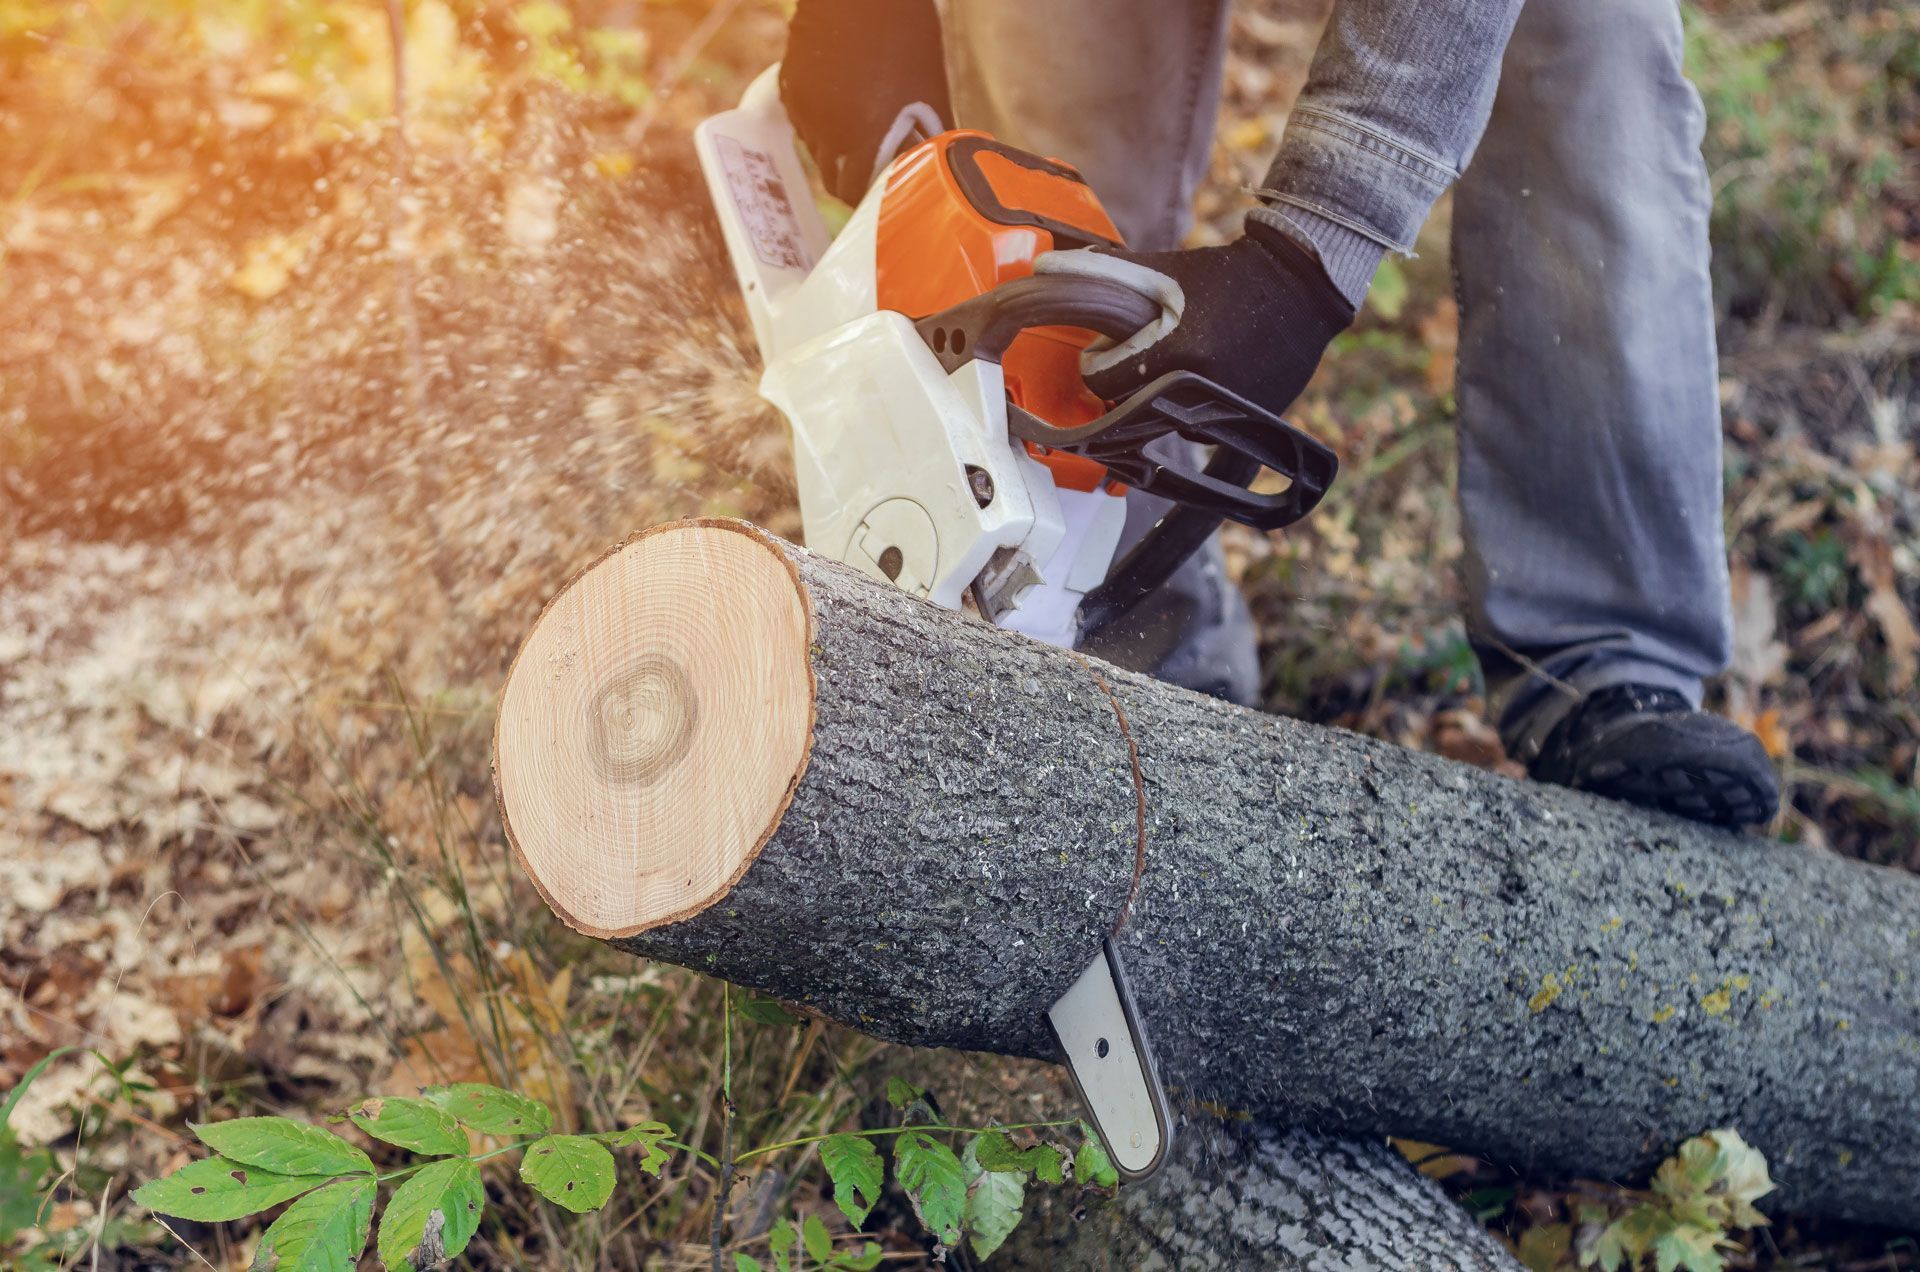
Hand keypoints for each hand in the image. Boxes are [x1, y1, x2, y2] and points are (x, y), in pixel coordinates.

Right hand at [779, 0, 950, 203]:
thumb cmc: (905, 37)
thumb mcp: (929, 92)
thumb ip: (931, 140)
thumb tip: (939, 170)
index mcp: (862, 139)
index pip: (852, 193)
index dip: (865, 198)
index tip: (878, 195)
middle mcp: (825, 131)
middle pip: (831, 176)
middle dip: (851, 176)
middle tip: (873, 166)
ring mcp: (803, 109)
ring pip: (815, 149)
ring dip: (836, 148)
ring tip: (859, 124)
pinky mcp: (789, 87)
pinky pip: (802, 121)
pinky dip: (820, 121)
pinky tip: (841, 98)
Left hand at [1072, 221, 1354, 417]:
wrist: (1301, 287)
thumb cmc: (1226, 275)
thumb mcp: (1162, 268)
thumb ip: (1102, 272)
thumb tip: (1042, 267)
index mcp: (1175, 355)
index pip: (1100, 381)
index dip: (1099, 360)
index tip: (1109, 346)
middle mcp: (1199, 394)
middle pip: (1127, 407)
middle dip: (1127, 382)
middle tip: (1145, 351)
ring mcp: (1224, 415)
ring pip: (1161, 421)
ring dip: (1159, 396)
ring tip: (1182, 357)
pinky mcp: (1242, 424)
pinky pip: (1195, 427)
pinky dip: (1191, 405)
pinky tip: (1207, 372)